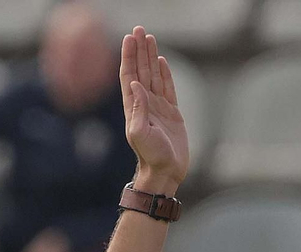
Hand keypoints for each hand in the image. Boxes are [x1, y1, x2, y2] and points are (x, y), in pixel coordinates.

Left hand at [122, 27, 190, 193]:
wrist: (165, 171)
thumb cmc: (151, 156)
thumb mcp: (140, 133)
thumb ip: (137, 109)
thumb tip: (135, 84)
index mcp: (134, 107)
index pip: (129, 75)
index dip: (128, 56)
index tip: (128, 38)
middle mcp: (144, 104)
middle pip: (141, 70)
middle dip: (139, 50)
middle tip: (139, 30)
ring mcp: (158, 107)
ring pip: (154, 75)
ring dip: (150, 56)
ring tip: (149, 38)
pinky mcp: (171, 113)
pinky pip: (168, 87)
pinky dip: (165, 73)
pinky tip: (161, 61)